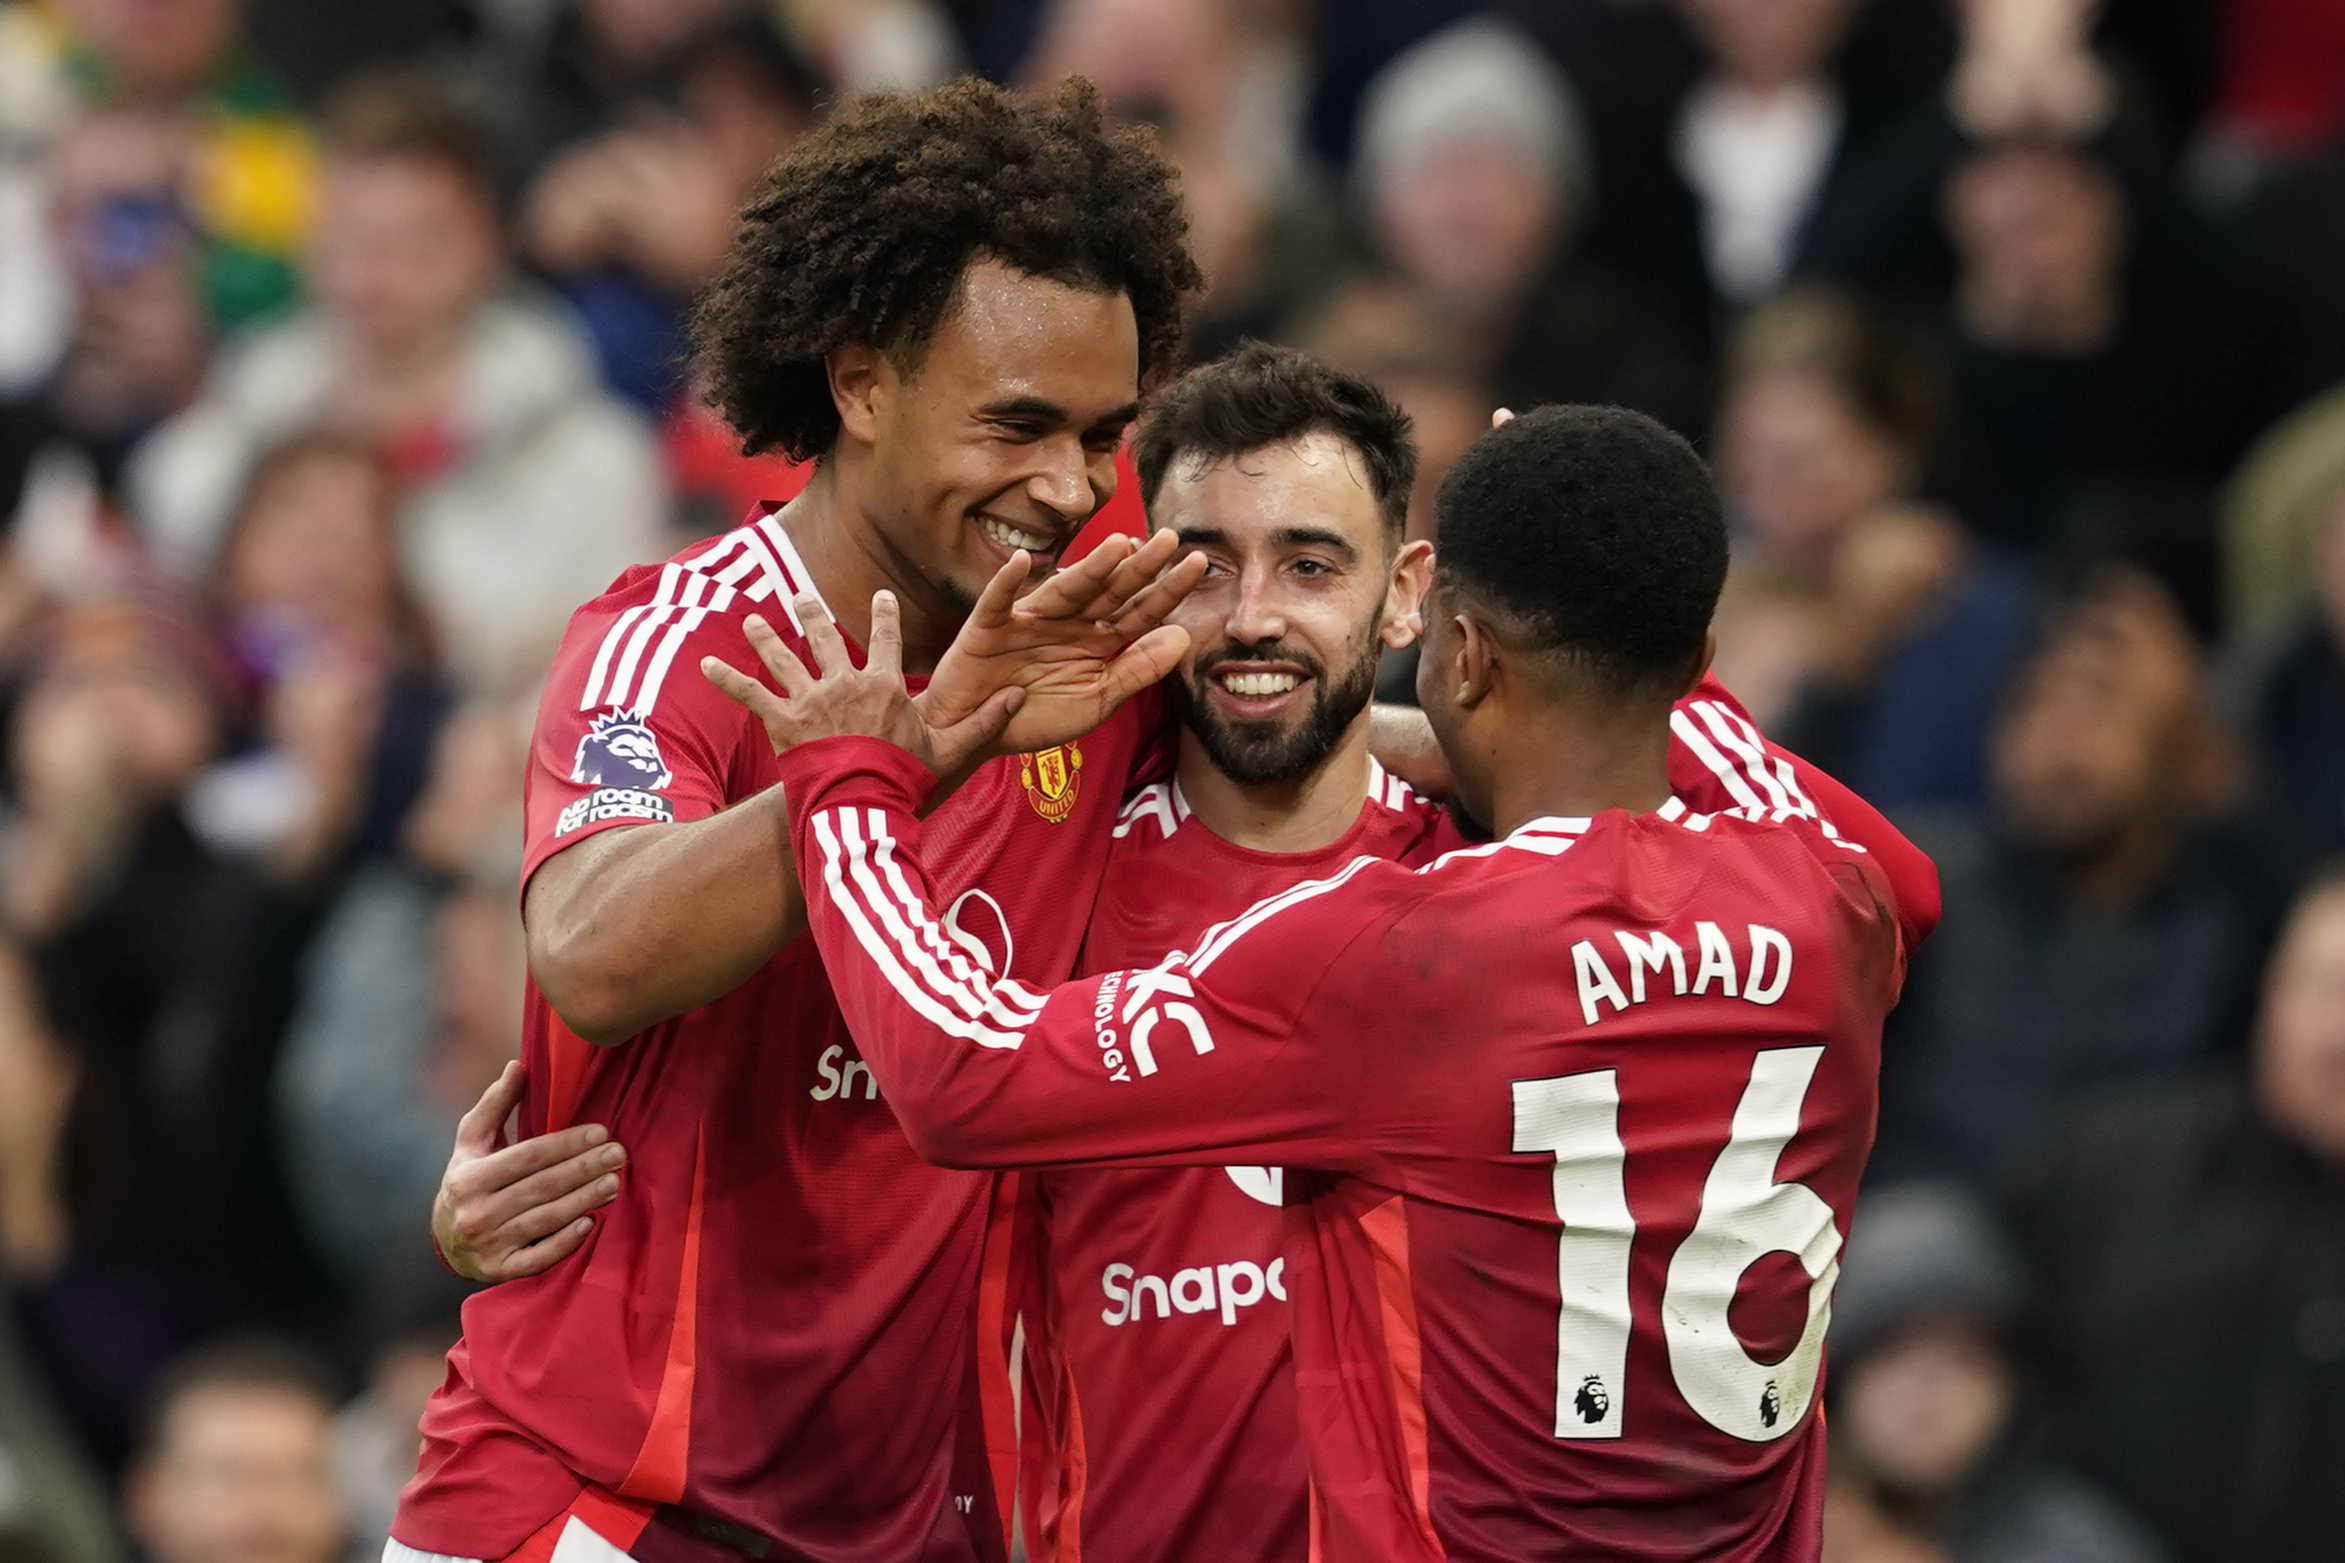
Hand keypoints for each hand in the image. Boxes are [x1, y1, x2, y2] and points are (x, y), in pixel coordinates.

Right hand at [433, 1062, 624, 1283]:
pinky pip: (538, 1258)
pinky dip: (565, 1242)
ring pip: (544, 1220)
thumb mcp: (472, 1141)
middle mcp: (475, 1213)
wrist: (446, 1240)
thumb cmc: (468, 1179)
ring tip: (614, 1183)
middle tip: (618, 1154)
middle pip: (540, 1187)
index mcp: (469, 1177)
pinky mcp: (500, 1272)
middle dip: (583, 1169)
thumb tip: (518, 1065)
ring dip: (583, 1200)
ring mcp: (488, 1245)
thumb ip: (496, 1104)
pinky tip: (590, 1223)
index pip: (527, 1157)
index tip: (600, 1131)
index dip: (566, 1144)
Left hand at [701, 590, 1028, 776]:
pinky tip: (704, 664)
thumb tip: (1019, 698)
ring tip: (752, 621)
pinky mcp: (782, 721)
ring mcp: (811, 699)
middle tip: (801, 595)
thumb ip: (983, 723)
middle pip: (825, 637)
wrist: (863, 799)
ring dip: (765, 637)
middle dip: (811, 612)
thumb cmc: (906, 779)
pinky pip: (749, 694)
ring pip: (783, 658)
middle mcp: (845, 682)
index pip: (885, 639)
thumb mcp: (950, 750)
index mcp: (884, 684)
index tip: (881, 597)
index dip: (884, 615)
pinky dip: (726, 679)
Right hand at [917, 530, 1202, 755]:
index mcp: (1095, 641)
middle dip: (1138, 567)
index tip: (1198, 562)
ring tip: (1117, 545)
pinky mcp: (988, 627)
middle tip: (1169, 538)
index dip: (1167, 590)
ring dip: (1089, 569)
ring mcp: (1028, 621)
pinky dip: (1007, 582)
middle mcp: (1067, 623)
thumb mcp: (1096, 700)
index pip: (1138, 612)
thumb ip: (1137, 671)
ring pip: (1064, 591)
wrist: (975, 733)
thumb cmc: (1034, 716)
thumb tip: (1183, 636)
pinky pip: (998, 602)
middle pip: (1108, 592)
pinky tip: (1023, 562)